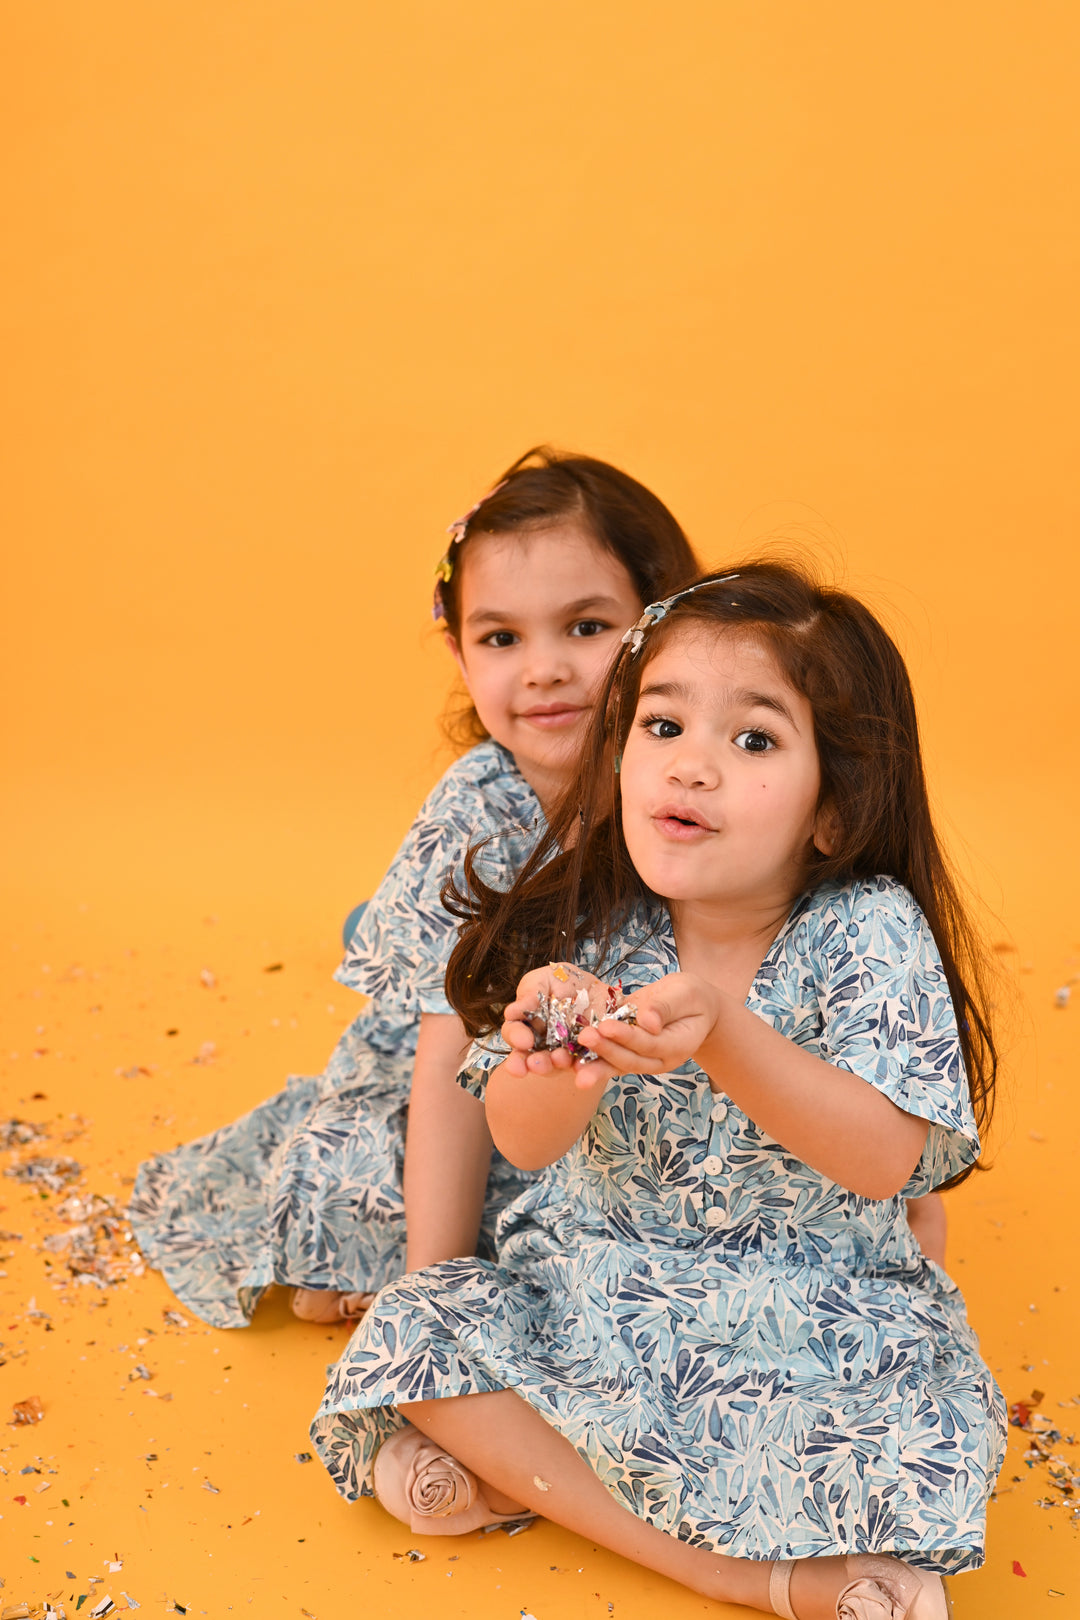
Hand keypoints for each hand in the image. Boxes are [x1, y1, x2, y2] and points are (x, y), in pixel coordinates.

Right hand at [501, 962, 607, 1077]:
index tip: (524, 1040)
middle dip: (534, 1063)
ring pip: (559, 1063)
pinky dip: (586, 1066)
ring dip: (557, 1064)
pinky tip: (583, 1065)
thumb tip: (511, 1012)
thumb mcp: (543, 980)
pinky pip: (588, 1063)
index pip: (514, 1034)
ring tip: (560, 1059)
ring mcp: (566, 1051)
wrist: (593, 986)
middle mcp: (543, 1045)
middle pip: (533, 1059)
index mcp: (526, 1026)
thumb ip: (529, 994)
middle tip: (535, 1064)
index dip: (516, 1038)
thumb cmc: (561, 982)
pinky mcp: (590, 1054)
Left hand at [570, 972, 722, 1089]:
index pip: (649, 1044)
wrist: (691, 1008)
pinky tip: (567, 1059)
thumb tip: (648, 1021)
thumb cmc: (691, 997)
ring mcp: (642, 1059)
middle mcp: (658, 1059)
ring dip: (592, 1065)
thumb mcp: (685, 994)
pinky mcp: (627, 1052)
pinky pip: (608, 1058)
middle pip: (630, 1059)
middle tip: (584, 1038)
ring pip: (616, 1065)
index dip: (628, 1036)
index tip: (606, 1026)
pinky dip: (589, 1059)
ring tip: (568, 1065)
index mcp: (677, 1046)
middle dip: (605, 1050)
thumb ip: (666, 1007)